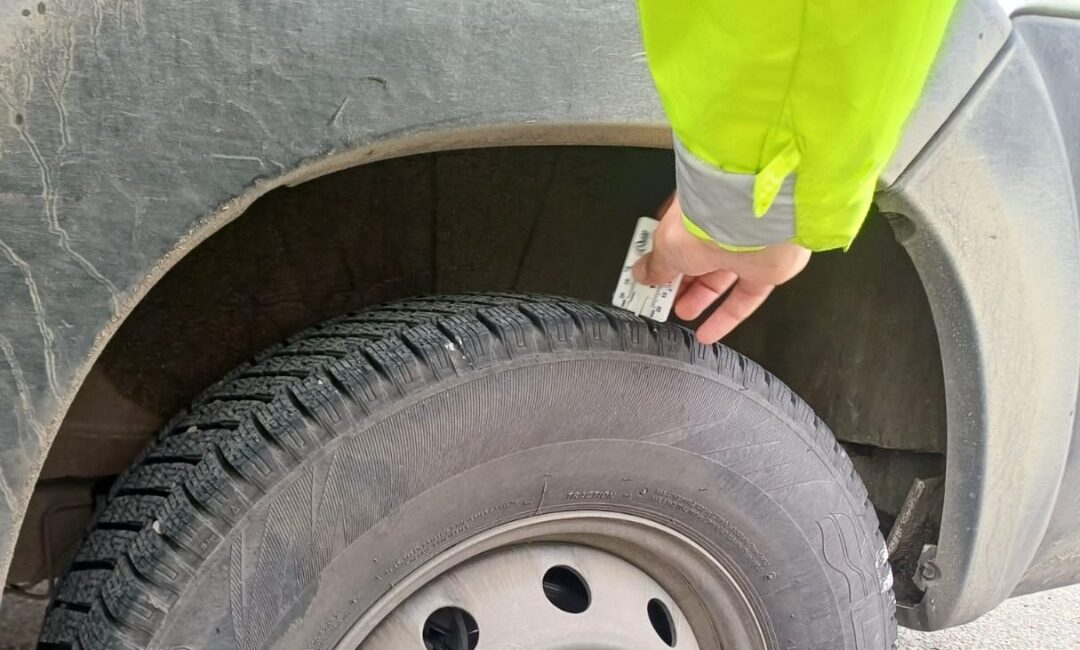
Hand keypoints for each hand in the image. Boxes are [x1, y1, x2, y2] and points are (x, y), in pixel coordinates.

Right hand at [633, 193, 810, 343]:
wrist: (749, 223)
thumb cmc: (708, 220)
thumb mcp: (665, 246)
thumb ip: (656, 265)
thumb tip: (643, 275)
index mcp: (694, 212)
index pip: (675, 239)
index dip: (663, 261)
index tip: (650, 279)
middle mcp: (720, 227)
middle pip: (697, 262)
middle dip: (679, 284)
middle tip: (663, 299)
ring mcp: (744, 246)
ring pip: (720, 279)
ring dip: (700, 300)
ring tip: (683, 313)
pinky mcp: (764, 268)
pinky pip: (745, 298)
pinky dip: (726, 317)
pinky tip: (710, 331)